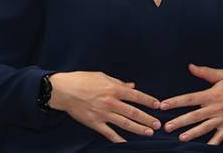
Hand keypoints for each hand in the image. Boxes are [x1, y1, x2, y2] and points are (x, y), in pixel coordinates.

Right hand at [48, 70, 162, 142]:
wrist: (64, 90)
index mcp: (113, 89)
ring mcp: (103, 114)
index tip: (158, 105)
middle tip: (158, 124)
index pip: (135, 96)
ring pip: (125, 124)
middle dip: (147, 118)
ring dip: (138, 129)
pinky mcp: (95, 123)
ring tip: (149, 132)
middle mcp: (110, 102)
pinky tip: (127, 144)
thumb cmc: (82, 79)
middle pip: (133, 112)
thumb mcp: (102, 76)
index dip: (148, 101)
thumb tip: (132, 86)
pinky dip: (118, 140)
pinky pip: (109, 133)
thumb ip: (118, 83)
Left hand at [160, 63, 222, 144]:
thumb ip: (205, 72)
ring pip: (204, 128)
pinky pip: (219, 138)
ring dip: (192, 133)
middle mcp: (215, 108)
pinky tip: (204, 149)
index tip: (163, 105)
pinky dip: (212, 144)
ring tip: (180, 138)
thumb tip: (190, 67)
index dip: (176, 102)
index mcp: (212, 95)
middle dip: (179, 121)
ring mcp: (222, 120)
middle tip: (166, 127)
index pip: (190, 98)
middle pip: (194, 116)